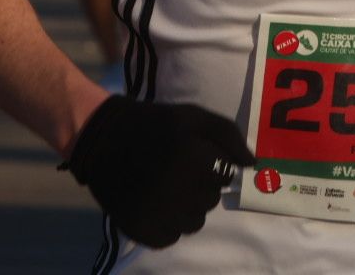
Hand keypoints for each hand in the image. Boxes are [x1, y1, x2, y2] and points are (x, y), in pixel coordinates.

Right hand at [66, 97, 253, 248]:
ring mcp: (159, 214)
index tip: (194, 156)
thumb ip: (228, 136)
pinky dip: (166, 224)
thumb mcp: (193, 117)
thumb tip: (251, 164)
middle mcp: (180, 190)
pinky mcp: (142, 230)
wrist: (102, 138)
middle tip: (177, 170)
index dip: (212, 164)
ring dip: (187, 207)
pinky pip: (171, 237)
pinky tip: (154, 204)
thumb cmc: (154, 125)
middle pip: (211, 200)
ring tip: (165, 187)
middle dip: (201, 185)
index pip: (226, 175)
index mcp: (196, 160)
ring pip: (194, 222)